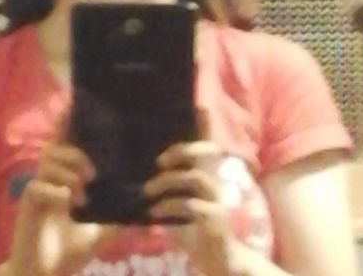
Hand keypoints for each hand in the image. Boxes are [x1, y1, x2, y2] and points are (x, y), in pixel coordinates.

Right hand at [0, 112, 116, 275]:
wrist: (45, 275)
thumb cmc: (70, 249)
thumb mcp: (102, 230)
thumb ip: (120, 217)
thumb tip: (149, 213)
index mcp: (64, 178)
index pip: (66, 144)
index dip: (68, 124)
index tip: (76, 106)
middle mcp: (49, 179)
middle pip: (55, 147)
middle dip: (75, 153)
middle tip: (94, 173)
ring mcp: (37, 191)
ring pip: (48, 162)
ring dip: (69, 172)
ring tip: (84, 189)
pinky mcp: (27, 208)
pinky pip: (37, 187)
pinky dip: (55, 191)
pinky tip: (67, 202)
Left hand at [143, 111, 232, 275]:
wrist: (219, 259)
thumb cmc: (196, 226)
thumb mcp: (181, 201)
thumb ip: (169, 184)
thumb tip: (144, 168)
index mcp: (207, 173)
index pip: (207, 142)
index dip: (205, 123)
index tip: (200, 104)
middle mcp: (216, 181)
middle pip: (207, 153)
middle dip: (182, 150)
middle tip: (159, 160)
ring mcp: (218, 199)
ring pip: (196, 178)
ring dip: (168, 182)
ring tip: (147, 190)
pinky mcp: (215, 219)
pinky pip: (192, 206)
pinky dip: (170, 207)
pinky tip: (154, 212)